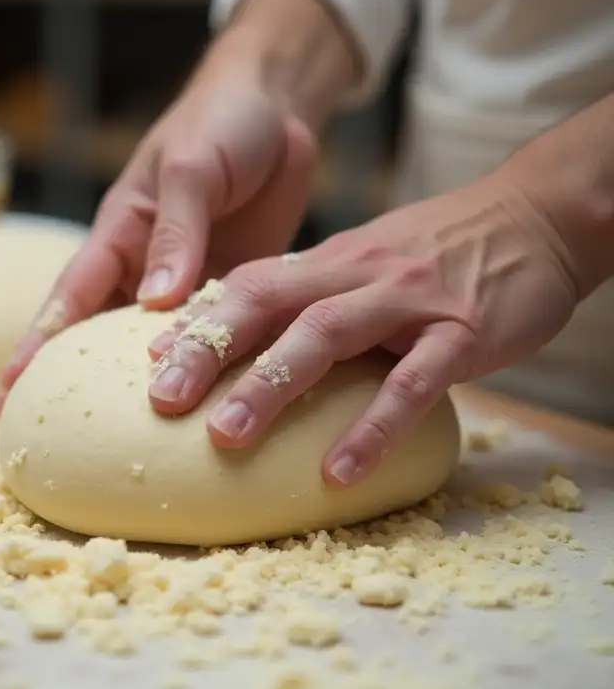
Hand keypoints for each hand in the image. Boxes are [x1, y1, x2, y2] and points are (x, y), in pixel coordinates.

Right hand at [0, 0, 357, 412]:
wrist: (279, 104)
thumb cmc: (221, 122)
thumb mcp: (192, 168)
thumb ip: (177, 232)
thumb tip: (155, 304)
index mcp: (121, 234)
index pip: (67, 302)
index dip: (33, 351)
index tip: (4, 398)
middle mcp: (147, 268)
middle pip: (99, 339)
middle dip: (71, 388)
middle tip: (46, 442)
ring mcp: (189, 283)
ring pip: (157, 349)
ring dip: (144, 392)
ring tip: (126, 451)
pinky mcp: (234, 289)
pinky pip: (217, 339)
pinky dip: (211, 374)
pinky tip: (209, 414)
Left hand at [146, 168, 581, 485]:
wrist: (540, 216)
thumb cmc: (449, 250)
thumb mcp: (373, 260)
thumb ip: (322, 294)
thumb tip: (265, 338)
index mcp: (333, 262)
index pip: (251, 285)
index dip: (198, 320)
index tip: (148, 361)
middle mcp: (358, 275)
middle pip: (267, 304)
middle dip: (208, 351)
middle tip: (159, 400)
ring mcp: (408, 302)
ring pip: (325, 338)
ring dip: (270, 387)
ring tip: (224, 438)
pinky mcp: (461, 334)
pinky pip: (411, 384)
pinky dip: (372, 428)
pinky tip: (338, 472)